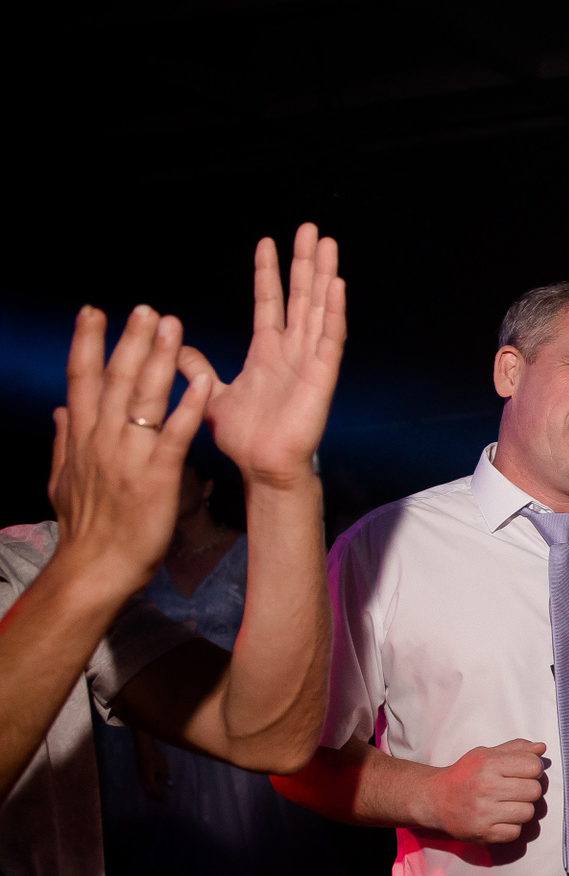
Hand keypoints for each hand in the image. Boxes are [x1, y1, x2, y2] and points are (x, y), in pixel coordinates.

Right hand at [48, 305, 213, 599]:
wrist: (96, 567)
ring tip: (171, 326)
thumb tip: (59, 410)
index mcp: (82, 438)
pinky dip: (188, 407)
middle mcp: (103, 439)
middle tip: (145, 308)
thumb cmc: (85, 527)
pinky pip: (175, 434)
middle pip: (114, 379)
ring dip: (158, 360)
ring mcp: (130, 456)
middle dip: (129, 340)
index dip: (86, 344)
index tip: (93, 312)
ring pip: (143, 398)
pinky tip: (202, 382)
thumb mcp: (62, 480)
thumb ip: (64, 441)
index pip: (82, 381)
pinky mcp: (158, 476)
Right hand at [133, 729, 172, 801]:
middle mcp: (143, 779)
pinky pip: (143, 787)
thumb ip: (165, 776)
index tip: (166, 799)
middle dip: (156, 798)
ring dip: (151, 795)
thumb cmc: (154, 757)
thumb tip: (170, 785)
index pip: (155, 790)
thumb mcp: (162, 766)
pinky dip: (148, 791)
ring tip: (157, 798)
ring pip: (145, 790)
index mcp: (149, 778)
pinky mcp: (140, 776)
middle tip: (162, 801)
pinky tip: (151, 791)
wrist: (144, 751)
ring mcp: (140, 778)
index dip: (160, 795)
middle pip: (149, 792)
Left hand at [181, 224, 345, 489]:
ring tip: (327, 243)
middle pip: (300, 296)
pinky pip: (330, 337)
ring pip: (318, 308)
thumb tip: (175, 346)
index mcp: (268, 352)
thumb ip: (197, 368)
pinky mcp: (321, 375)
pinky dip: (334, 311)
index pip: (269, 303)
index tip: (267, 242)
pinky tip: (336, 285)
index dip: (269, 273)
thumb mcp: (211, 395)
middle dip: (304, 262)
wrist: (263, 468)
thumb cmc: (244, 439)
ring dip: (323, 275)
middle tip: (309, 229)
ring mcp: (309, 360)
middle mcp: (292, 351)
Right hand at [424, 739, 547, 842]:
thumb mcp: (485, 754)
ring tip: (507, 804)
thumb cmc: (465, 774)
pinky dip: (511, 827)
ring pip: (528, 812)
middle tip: (515, 790)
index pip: (534, 766)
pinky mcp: (482, 833)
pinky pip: (515, 832)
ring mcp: (484, 813)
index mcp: (488, 764)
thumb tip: (541, 748)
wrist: (434, 800)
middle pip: (534, 790)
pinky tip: (499, 818)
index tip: (524, 772)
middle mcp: (486, 788)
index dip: (533, 769)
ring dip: (522, 809)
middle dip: (529, 789)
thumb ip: (515, 749)